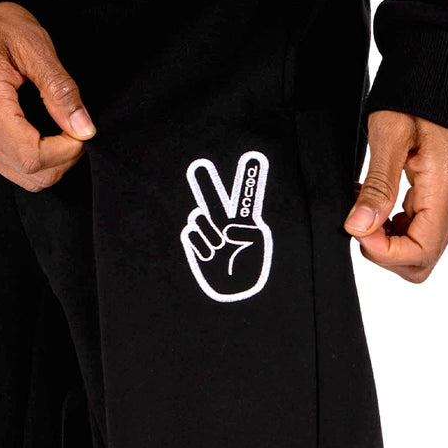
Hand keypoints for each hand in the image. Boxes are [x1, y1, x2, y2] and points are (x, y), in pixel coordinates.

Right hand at [0, 1, 95, 191]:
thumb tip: (84, 129)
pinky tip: (43, 132)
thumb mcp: (34, 46)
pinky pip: (12, 167)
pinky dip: (36, 158)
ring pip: (24, 178)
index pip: (32, 157)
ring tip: (60, 130)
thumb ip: (60, 90)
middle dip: (64, 159)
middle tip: (75, 128)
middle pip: (31, 176)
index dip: (66, 151)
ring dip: (51, 162)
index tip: (80, 129)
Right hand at [180, 151, 272, 301]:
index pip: (245, 195)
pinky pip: (190, 233)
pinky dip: (201, 245)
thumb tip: (225, 228)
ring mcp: (208, 233)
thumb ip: (246, 229)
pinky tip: (211, 256)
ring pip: (197, 217)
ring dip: (209, 232)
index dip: (249, 177)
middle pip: (212, 197)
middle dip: (204, 182)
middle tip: (199, 165)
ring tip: (220, 246)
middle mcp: (224, 222)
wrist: (235, 290)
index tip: (254, 156)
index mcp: (244, 219)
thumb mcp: (257, 243)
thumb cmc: (250, 267)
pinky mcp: (195, 245)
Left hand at [343, 110, 447, 282]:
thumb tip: (359, 226)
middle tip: (360, 217)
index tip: (357, 225)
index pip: (421, 253)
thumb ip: (378, 184)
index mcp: (446, 190)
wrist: (442, 77)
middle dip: (384, 251)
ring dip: (387, 239)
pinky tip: (375, 201)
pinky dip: (393, 226)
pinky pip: (419, 230)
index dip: (383, 252)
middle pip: (421, 261)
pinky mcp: (444, 198)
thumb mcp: (389, 134)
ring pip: (419, 250)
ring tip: (365, 204)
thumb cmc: (418, 98)